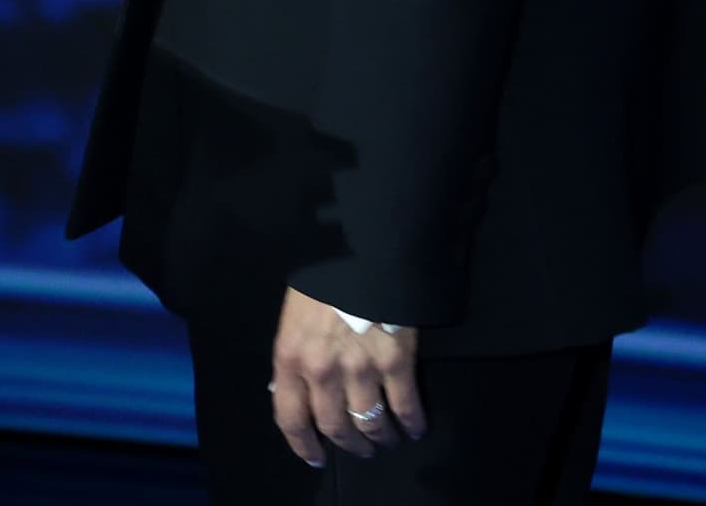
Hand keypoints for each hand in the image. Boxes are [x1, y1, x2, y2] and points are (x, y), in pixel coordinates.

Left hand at [269, 290, 423, 464]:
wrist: (361, 248)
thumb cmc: (322, 278)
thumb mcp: (294, 317)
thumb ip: (296, 355)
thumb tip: (297, 389)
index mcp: (290, 357)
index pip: (290, 417)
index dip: (303, 444)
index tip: (315, 456)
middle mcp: (322, 372)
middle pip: (334, 427)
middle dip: (349, 445)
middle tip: (360, 449)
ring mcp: (360, 369)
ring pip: (370, 423)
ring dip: (380, 438)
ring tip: (386, 440)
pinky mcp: (396, 362)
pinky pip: (406, 406)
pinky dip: (413, 423)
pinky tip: (415, 427)